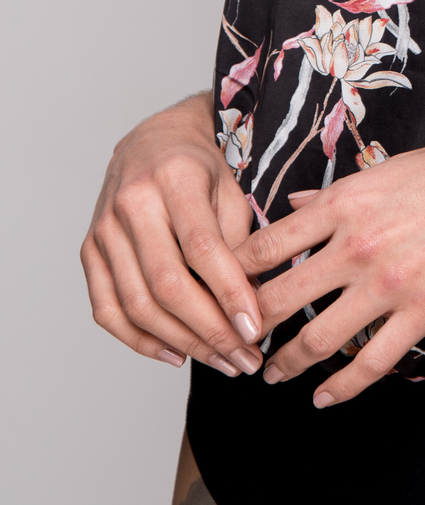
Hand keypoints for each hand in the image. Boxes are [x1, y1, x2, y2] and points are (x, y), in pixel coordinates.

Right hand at [81, 93, 264, 377]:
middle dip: (209, 330)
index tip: (255, 329)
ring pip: (137, 304)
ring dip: (182, 343)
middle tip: (244, 358)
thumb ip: (240, 244)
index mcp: (174, 178)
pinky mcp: (89, 251)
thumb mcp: (232, 190)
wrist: (152, 142)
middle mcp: (131, 203)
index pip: (202, 247)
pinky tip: (175, 354)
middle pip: (167, 283)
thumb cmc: (200, 168)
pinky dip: (140, 341)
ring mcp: (103, 229)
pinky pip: (107, 310)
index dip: (229, 293)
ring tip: (221, 361)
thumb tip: (252, 309)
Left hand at [234, 128, 424, 406]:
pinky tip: (323, 397)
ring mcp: (387, 284)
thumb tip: (294, 205)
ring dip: (284, 364)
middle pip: (274, 298)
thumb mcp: (388, 168)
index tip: (217, 292)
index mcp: (343, 203)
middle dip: (244, 328)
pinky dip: (339, 387)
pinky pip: (369, 363)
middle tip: (229, 344)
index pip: (263, 246)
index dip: (230, 276)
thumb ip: (335, 194)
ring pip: (314, 339)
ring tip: (268, 375)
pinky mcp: (422, 314)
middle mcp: (355, 246)